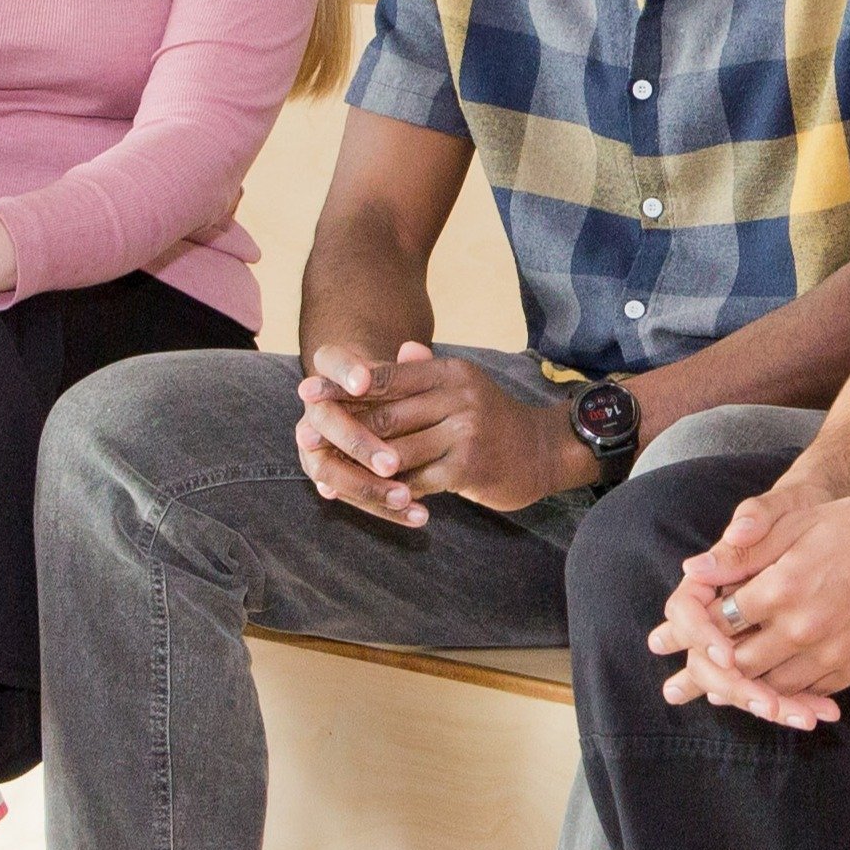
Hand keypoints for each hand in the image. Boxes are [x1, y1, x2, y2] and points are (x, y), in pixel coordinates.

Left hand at [294, 343, 594, 527]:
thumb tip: (391, 351)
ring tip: (326, 472)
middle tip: (305, 438)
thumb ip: (424, 371)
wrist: (544, 451)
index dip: (343, 385)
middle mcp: (457, 397)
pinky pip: (417, 482)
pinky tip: (367, 497)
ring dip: (358, 467)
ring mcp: (464, 432)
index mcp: (449, 373)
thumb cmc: (492, 419)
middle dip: (341, 428)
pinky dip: (390, 493)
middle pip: (384, 414)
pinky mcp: (468, 467)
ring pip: (395, 452)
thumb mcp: (462, 386)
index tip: (307, 391)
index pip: (386, 375)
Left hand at [650, 478, 849, 728]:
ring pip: (769, 686)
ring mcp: (829, 653)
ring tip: (712, 698)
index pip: (719, 620)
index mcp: (782, 587)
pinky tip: (766, 699)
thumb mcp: (801, 522)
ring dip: (737, 694)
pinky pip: (807, 693)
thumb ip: (746, 549)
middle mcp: (801, 627)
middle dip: (699, 676)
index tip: (662, 644)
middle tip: (672, 691)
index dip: (686, 632)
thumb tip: (695, 570)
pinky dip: (782, 699)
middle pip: (736, 662)